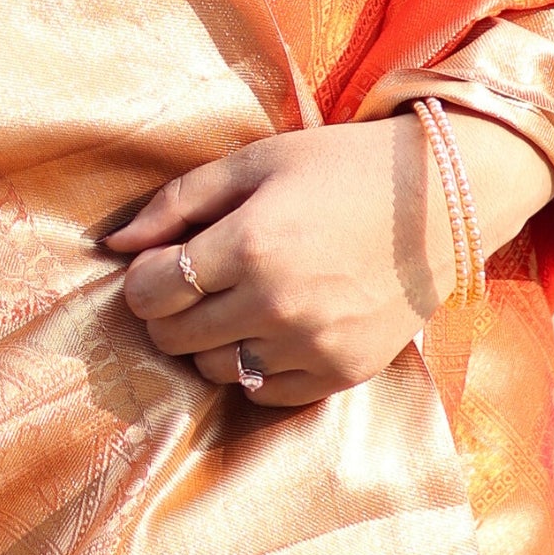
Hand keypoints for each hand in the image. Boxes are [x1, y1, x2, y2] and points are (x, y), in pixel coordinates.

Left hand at [102, 111, 553, 407]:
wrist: (441, 202)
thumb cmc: (340, 168)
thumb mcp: (255, 162)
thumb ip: (178, 201)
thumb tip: (112, 244)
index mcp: (249, 244)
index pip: (151, 289)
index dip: (142, 277)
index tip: (158, 262)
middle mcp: (276, 304)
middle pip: (174, 336)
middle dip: (168, 309)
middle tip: (192, 281)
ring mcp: (311, 346)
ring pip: (214, 370)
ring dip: (209, 340)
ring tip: (235, 300)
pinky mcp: (341, 373)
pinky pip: (265, 392)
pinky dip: (255, 365)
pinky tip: (272, 326)